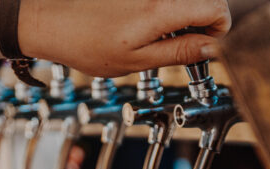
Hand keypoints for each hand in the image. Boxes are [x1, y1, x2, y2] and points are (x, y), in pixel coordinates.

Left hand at [19, 0, 230, 76]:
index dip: (218, 33)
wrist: (51, 21)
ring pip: (184, 2)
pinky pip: (164, 0)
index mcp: (163, 9)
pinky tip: (141, 27)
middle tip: (180, 48)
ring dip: (182, 19)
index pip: (217, 9)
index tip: (204, 49)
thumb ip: (180, 52)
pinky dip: (164, 13)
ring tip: (156, 39)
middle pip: (204, 2)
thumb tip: (213, 49)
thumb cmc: (86, 43)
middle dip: (202, 25)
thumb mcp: (137, 60)